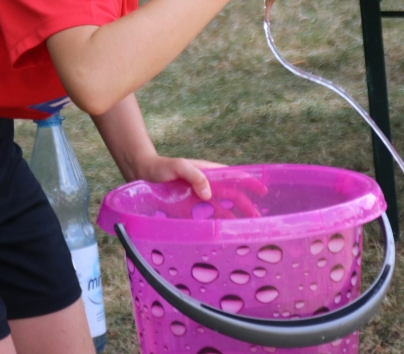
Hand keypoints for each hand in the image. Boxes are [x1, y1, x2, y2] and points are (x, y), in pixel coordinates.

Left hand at [133, 156, 268, 218]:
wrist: (140, 174)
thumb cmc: (160, 167)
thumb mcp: (177, 166)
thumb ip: (194, 175)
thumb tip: (209, 194)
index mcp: (208, 173)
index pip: (234, 177)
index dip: (249, 183)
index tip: (263, 190)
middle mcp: (206, 187)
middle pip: (232, 197)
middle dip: (246, 205)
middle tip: (258, 218)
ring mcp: (197, 200)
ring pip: (221, 210)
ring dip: (234, 218)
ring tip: (244, 229)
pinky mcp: (188, 211)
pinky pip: (206, 220)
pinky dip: (216, 227)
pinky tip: (222, 236)